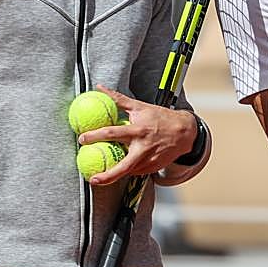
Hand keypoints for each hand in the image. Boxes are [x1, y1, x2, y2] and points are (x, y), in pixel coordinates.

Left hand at [77, 85, 197, 184]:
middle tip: (92, 178)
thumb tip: (99, 88)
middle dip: (107, 176)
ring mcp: (150, 161)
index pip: (112, 133)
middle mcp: (143, 148)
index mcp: (138, 130)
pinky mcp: (153, 168)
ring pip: (129, 171)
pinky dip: (128, 169)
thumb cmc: (160, 117)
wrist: (185, 132)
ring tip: (102, 176)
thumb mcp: (139, 106)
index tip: (82, 139)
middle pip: (123, 166)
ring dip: (115, 174)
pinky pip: (136, 171)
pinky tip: (120, 168)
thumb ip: (118, 99)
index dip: (95, 136)